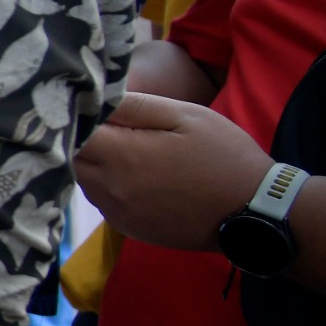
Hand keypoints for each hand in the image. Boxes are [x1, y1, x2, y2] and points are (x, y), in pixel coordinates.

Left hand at [75, 91, 272, 251]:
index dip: (75, 116)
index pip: (70, 133)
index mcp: (124, 157)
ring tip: (125, 148)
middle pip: (71, 157)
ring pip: (82, 179)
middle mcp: (112, 190)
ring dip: (93, 162)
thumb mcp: (185, 116)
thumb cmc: (224, 156)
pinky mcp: (128, 228)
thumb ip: (134, 106)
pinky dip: (107, 184)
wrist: (256, 211)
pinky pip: (101, 200)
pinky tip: (135, 174)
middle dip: (79, 138)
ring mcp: (118, 213)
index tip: (85, 105)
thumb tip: (95, 97)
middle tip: (106, 124)